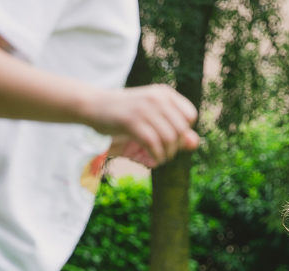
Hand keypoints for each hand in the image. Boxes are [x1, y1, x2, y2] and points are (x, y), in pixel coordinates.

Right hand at [84, 85, 199, 166]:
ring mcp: (145, 109)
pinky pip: (154, 144)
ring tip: (158, 158)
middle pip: (181, 130)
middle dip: (175, 147)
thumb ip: (174, 131)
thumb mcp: (151, 121)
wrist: (94, 107)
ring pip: (169, 138)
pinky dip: (156, 157)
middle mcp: (157, 98)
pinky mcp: (132, 122)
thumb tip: (194, 143)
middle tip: (164, 153)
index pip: (190, 116)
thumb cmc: (124, 116)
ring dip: (166, 154)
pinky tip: (151, 159)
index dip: (184, 132)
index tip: (170, 139)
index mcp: (164, 94)